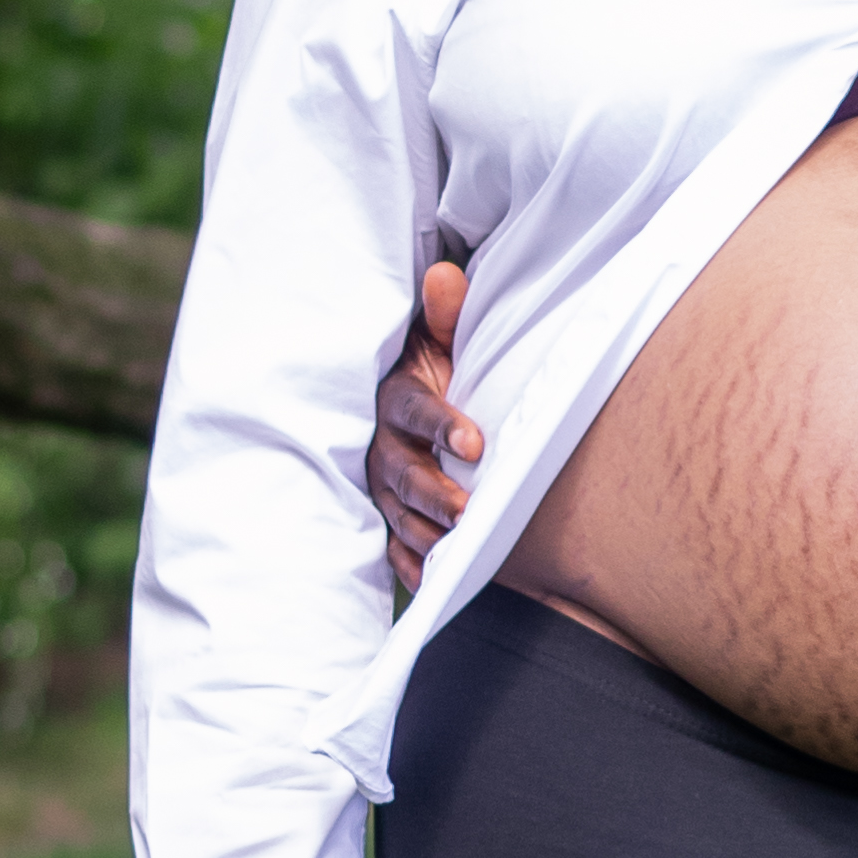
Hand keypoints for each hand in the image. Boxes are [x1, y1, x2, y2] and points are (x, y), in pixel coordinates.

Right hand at [366, 259, 483, 596]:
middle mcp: (382, 442)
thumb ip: (447, 314)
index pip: (414, 411)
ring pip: (395, 510)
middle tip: (465, 509)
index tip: (475, 442)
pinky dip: (408, 563)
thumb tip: (446, 275)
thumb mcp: (441, 338)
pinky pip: (391, 541)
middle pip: (402, 471)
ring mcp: (381, 480)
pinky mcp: (387, 508)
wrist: (411, 392)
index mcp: (396, 396)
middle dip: (432, 491)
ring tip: (454, 548)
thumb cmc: (436, 366)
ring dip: (423, 530)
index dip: (442, 425)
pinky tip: (429, 581)